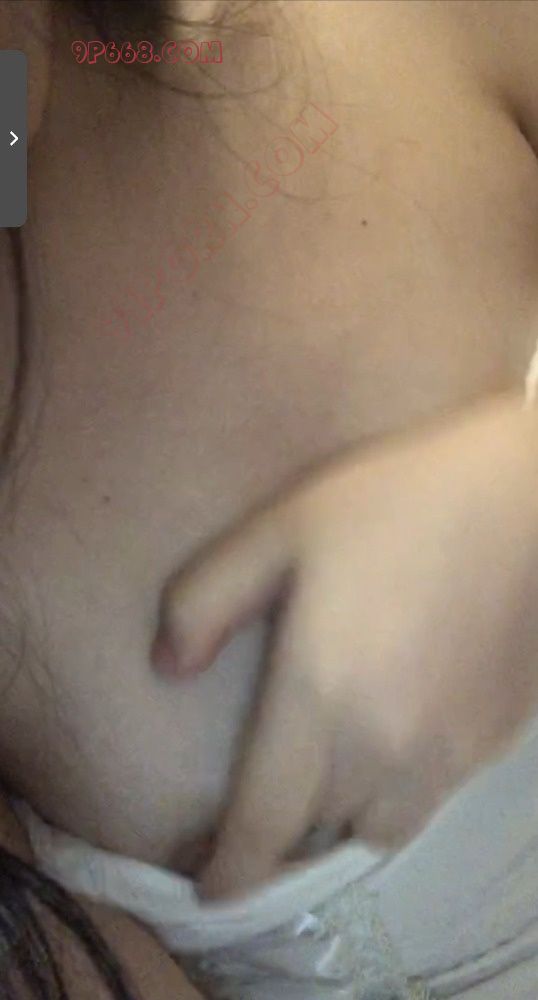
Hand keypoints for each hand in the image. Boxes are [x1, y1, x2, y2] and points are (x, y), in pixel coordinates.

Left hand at [150, 394, 537, 897]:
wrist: (518, 496)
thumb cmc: (390, 503)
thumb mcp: (276, 530)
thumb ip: (204, 602)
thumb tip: (168, 669)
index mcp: (321, 698)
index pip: (265, 823)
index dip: (231, 868)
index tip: (209, 888)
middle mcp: (386, 747)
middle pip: (319, 833)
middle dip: (280, 836)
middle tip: (259, 811)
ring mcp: (449, 752)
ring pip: (378, 828)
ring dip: (340, 818)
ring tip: (322, 783)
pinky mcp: (493, 742)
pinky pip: (428, 797)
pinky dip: (394, 791)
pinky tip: (388, 741)